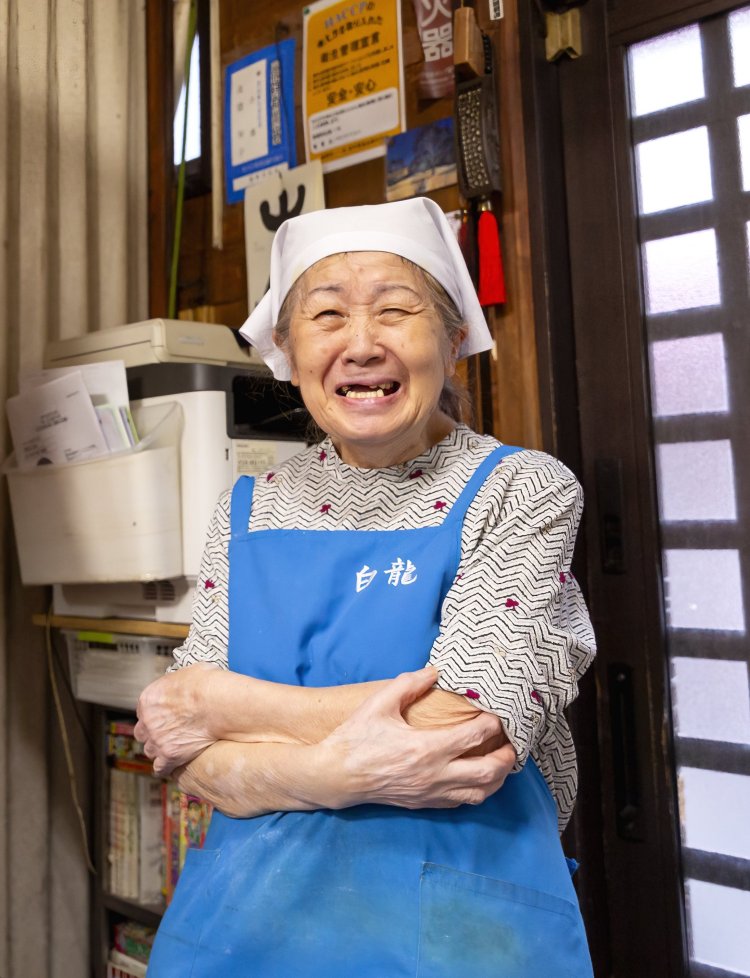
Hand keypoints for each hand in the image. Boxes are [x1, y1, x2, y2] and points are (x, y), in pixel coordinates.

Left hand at [134, 663, 221, 775]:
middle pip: (142, 732)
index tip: (165, 717)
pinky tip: (173, 765)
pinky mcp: (170, 755)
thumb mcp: (189, 672)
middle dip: (153, 733)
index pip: (144, 711)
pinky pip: (160, 768)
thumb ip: (178, 682)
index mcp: (149, 698)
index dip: (155, 715)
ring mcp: (158, 739)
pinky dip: (166, 767)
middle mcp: (148, 720)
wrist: (219, 703)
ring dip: (160, 750)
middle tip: (168, 733)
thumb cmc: (208, 685)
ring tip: (173, 748)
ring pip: (150, 750)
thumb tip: (185, 682)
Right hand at [315, 666, 516, 809]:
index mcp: (426, 747)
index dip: (492, 723)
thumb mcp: (380, 704)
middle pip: (488, 771)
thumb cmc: (357, 738)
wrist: (337, 776)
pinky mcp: (424, 803)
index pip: (474, 736)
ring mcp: (431, 792)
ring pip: (479, 793)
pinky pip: (461, 802)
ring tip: (502, 762)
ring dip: (497, 778)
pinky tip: (477, 777)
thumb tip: (434, 671)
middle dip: (506, 756)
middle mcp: (434, 774)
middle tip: (511, 742)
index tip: (497, 711)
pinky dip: (477, 791)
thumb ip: (409, 683)